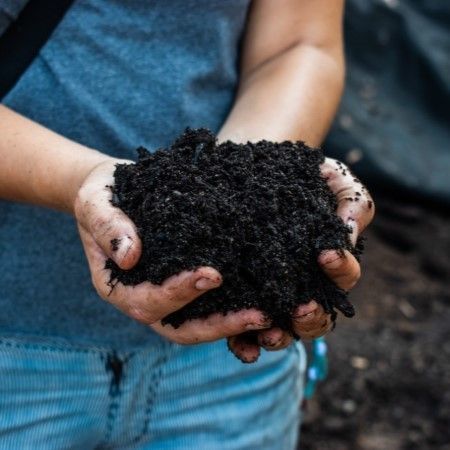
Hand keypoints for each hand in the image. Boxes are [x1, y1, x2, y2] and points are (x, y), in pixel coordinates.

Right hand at [74, 159, 269, 345]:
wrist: (115, 191)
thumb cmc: (103, 196)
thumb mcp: (96, 203)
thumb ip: (108, 227)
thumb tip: (130, 256)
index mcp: (118, 287)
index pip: (148, 302)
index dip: (179, 294)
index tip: (212, 275)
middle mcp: (144, 298)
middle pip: (180, 329)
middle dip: (218, 326)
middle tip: (258, 316)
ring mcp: (167, 295)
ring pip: (200, 323)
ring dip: (234, 325)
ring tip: (268, 315)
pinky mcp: (185, 284)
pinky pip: (211, 304)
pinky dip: (235, 309)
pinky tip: (264, 301)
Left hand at [227, 157, 374, 361]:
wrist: (261, 173)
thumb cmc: (306, 178)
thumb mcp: (336, 181)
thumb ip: (352, 205)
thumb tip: (347, 238)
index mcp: (330, 264)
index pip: (344, 275)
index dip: (340, 268)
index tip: (326, 253)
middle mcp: (305, 286)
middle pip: (317, 317)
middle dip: (312, 318)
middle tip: (302, 309)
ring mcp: (274, 295)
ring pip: (284, 329)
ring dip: (280, 337)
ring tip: (269, 334)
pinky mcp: (244, 297)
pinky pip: (246, 329)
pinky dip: (246, 343)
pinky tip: (241, 345)